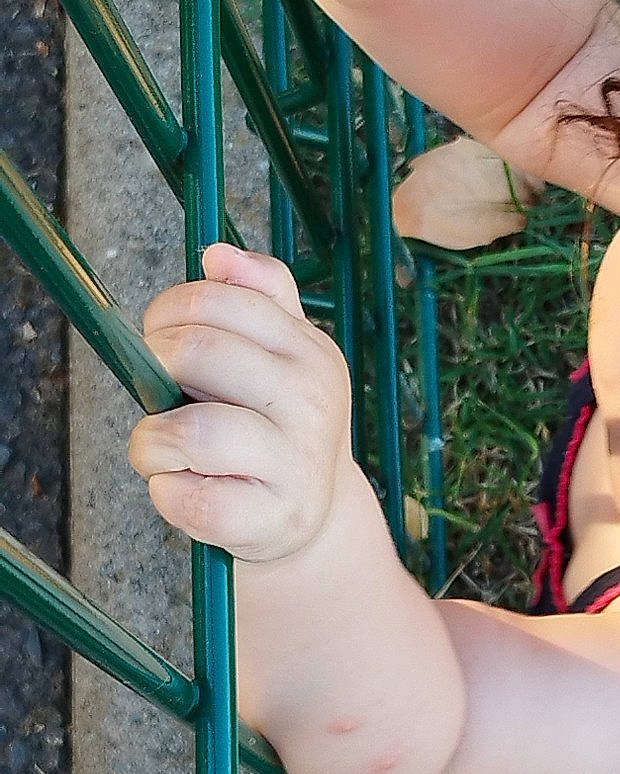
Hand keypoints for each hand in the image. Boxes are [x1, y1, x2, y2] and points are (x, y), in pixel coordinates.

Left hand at [129, 244, 357, 563]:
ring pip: (186, 432)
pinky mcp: (270, 519)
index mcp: (311, 351)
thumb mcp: (285, 357)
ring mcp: (296, 463)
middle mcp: (313, 401)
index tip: (161, 338)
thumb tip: (217, 254)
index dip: (168, 313)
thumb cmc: (278, 428)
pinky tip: (184, 488)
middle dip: (153, 369)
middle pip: (196, 353)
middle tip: (160, 395)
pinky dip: (166, 493)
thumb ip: (260, 297)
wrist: (314, 516)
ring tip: (166, 450)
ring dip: (151, 441)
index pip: (218, 300)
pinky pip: (188, 497)